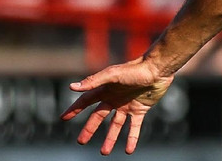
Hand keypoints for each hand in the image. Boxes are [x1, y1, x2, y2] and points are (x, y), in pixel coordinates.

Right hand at [60, 57, 174, 154]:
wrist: (158, 70)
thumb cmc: (135, 69)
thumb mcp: (113, 75)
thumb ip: (93, 81)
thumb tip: (72, 87)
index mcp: (105, 89)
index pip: (86, 101)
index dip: (75, 109)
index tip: (64, 118)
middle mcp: (115, 98)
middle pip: (98, 116)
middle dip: (90, 129)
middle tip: (81, 141)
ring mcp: (127, 105)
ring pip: (116, 125)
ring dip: (110, 138)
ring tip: (104, 152)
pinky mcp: (140, 109)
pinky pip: (134, 127)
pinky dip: (131, 138)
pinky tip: (128, 150)